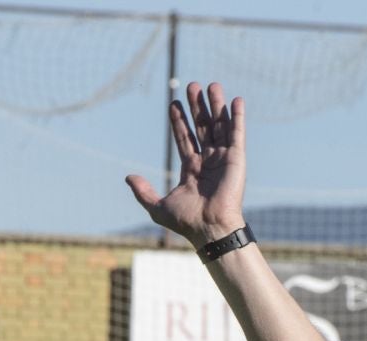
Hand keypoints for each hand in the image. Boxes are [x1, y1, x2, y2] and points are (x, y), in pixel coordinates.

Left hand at [125, 81, 246, 248]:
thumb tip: (128, 177)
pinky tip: (236, 100)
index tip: (174, 103)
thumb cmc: (187, 222)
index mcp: (192, 170)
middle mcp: (208, 161)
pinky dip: (238, 117)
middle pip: (202, 127)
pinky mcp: (237, 159)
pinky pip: (237, 134)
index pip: (185, 138)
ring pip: (219, 126)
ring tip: (212, 85)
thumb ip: (143, 192)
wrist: (210, 228)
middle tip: (192, 86)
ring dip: (216, 106)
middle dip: (197, 107)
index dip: (179, 121)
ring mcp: (223, 159)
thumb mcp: (158, 207)